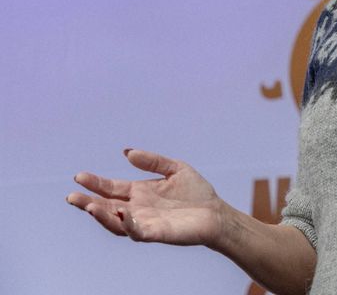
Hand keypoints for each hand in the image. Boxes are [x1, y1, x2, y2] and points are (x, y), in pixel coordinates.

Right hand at [66, 149, 224, 245]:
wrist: (215, 213)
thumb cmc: (196, 192)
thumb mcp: (175, 168)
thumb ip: (152, 161)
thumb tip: (127, 152)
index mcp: (138, 192)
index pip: (111, 188)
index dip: (95, 183)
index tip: (79, 176)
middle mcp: (137, 208)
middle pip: (106, 207)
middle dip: (88, 202)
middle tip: (72, 196)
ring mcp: (145, 222)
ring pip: (116, 223)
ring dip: (103, 216)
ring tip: (91, 207)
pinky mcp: (157, 233)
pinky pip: (138, 232)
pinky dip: (130, 225)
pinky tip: (124, 215)